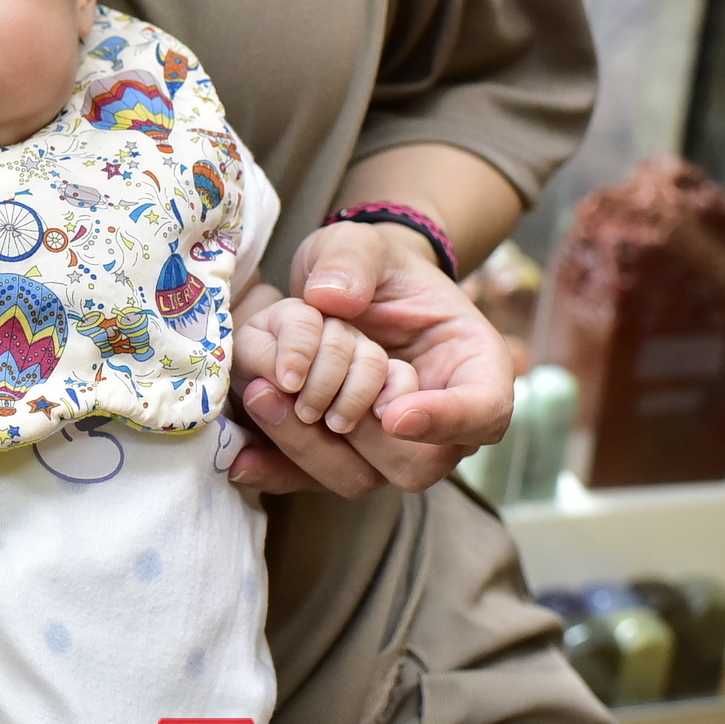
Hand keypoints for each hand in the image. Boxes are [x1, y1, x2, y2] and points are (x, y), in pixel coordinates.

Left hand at [224, 223, 511, 496]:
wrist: (345, 288)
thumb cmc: (372, 266)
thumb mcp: (363, 245)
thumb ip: (352, 261)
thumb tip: (331, 298)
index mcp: (473, 366)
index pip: (484, 412)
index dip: (445, 421)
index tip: (392, 412)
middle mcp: (441, 420)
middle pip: (418, 464)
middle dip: (358, 438)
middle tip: (303, 399)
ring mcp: (392, 445)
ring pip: (363, 478)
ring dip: (309, 450)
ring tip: (262, 398)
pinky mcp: (344, 453)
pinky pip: (316, 478)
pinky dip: (278, 470)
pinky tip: (240, 459)